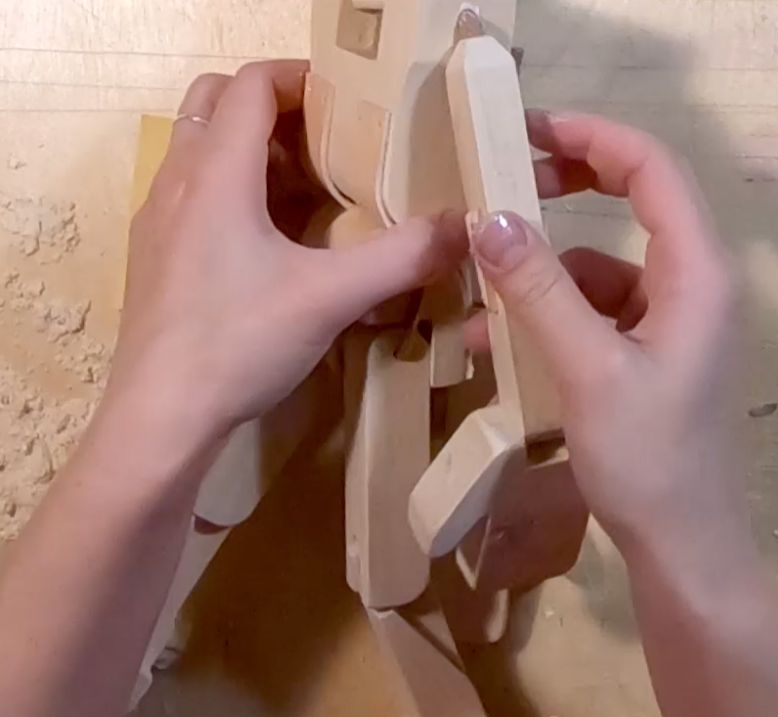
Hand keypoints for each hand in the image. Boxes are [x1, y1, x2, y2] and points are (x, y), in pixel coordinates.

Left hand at [111, 60, 466, 443]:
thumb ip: (401, 258)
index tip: (347, 99)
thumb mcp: (331, 299)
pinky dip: (229, 193)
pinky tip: (266, 244)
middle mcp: (176, 184)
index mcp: (215, 174)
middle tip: (325, 140)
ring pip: (198, 152)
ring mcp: (157, 223)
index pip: (251, 85)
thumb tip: (463, 230)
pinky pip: (190, 197)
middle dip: (271, 107)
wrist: (162, 418)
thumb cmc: (239, 345)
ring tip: (304, 189)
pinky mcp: (154, 260)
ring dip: (249, 152)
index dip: (300, 77)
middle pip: (214, 104)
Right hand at [471, 112, 743, 556]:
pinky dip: (548, 318)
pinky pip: (592, 314)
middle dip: (564, 189)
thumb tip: (489, 219)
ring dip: (539, 275)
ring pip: (598, 268)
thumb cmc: (649, 459)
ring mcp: (669, 321)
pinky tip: (498, 342)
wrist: (681, 546)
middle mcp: (691, 285)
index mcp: (697, 274)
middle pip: (630, 204)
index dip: (591, 137)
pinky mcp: (646, 353)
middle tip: (501, 182)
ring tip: (476, 292)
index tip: (525, 130)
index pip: (651, 170)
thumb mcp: (587, 370)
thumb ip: (540, 291)